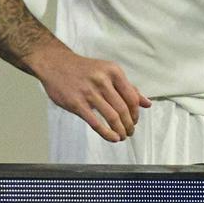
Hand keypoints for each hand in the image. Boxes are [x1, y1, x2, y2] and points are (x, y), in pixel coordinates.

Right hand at [28, 42, 151, 142]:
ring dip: (120, 130)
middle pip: (123, 109)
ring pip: (112, 116)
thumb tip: (147, 103)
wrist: (56, 64)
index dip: (136, 113)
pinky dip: (107, 133)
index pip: (132, 97)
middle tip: (130, 132)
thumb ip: (128, 87)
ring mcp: (89, 92)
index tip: (135, 121)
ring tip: (122, 136)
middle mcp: (103, 81)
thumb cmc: (85, 70)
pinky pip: (95, 122)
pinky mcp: (77, 103)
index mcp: (114, 72)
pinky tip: (112, 138)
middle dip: (129, 124)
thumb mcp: (108, 72)